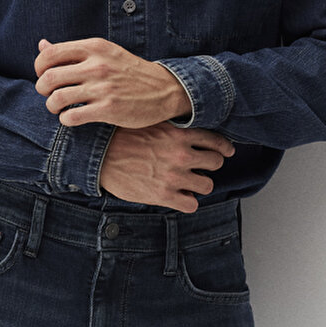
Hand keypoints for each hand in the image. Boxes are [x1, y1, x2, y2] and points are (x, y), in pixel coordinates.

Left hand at [34, 36, 189, 127]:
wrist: (164, 89)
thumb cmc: (129, 72)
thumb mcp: (104, 53)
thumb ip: (72, 51)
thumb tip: (41, 44)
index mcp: (94, 47)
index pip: (50, 54)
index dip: (39, 67)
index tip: (45, 76)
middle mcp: (97, 65)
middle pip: (48, 78)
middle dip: (42, 89)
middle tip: (49, 94)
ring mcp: (103, 88)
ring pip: (57, 98)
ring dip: (52, 106)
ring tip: (59, 108)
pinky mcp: (108, 109)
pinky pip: (71, 117)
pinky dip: (65, 119)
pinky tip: (71, 117)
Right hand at [98, 122, 235, 212]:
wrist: (100, 154)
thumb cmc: (122, 136)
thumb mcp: (151, 121)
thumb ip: (173, 126)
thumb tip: (189, 128)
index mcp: (179, 134)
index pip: (216, 141)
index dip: (224, 148)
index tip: (226, 152)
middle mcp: (181, 155)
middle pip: (216, 162)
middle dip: (209, 165)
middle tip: (199, 166)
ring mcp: (173, 176)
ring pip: (207, 185)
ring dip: (199, 184)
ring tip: (189, 183)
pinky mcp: (163, 195)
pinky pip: (191, 204)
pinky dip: (188, 201)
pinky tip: (179, 196)